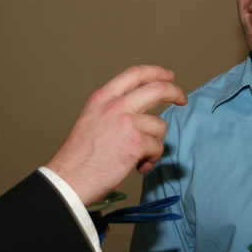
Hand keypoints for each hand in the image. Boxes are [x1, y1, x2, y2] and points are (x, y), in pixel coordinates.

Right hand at [45, 65, 186, 205]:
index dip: (156, 72)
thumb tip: (140, 113)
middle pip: (157, 88)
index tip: (168, 76)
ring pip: (159, 126)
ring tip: (139, 157)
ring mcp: (127, 122)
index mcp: (102, 98)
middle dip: (175, 92)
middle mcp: (115, 105)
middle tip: (181, 99)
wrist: (69, 179)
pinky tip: (137, 166)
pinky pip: (157, 148)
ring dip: (154, 144)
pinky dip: (151, 160)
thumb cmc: (78, 157)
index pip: (135, 74)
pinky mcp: (136, 143)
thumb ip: (113, 110)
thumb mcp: (92, 119)